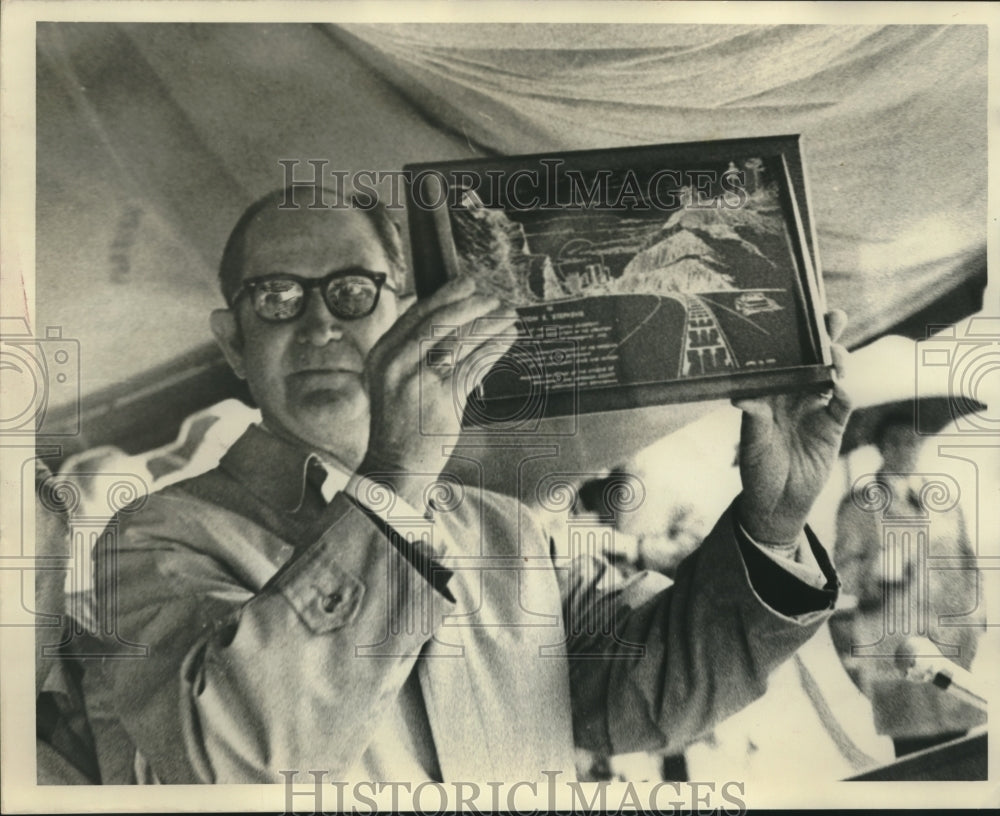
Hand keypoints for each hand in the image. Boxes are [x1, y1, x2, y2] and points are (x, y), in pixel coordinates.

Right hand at [358, 276, 517, 505]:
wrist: (396, 463)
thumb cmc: (399, 421)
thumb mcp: (391, 379)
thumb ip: (411, 351)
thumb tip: (447, 319)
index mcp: (382, 353)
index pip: (418, 314)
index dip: (447, 295)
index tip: (469, 285)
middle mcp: (397, 363)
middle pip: (441, 322)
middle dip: (473, 306)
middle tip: (496, 300)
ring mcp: (419, 381)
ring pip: (461, 341)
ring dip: (490, 325)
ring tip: (509, 317)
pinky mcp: (442, 399)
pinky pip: (474, 366)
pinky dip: (494, 349)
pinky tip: (507, 341)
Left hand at [734, 310, 851, 543]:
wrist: (775, 501)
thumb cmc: (757, 466)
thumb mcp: (751, 441)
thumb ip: (753, 418)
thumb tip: (741, 397)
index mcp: (773, 392)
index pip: (785, 358)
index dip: (794, 337)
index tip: (801, 316)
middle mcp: (796, 395)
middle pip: (814, 360)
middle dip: (825, 337)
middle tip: (833, 316)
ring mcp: (816, 409)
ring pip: (832, 377)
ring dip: (837, 362)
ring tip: (835, 352)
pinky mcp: (832, 428)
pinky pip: (841, 406)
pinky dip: (843, 395)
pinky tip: (840, 387)